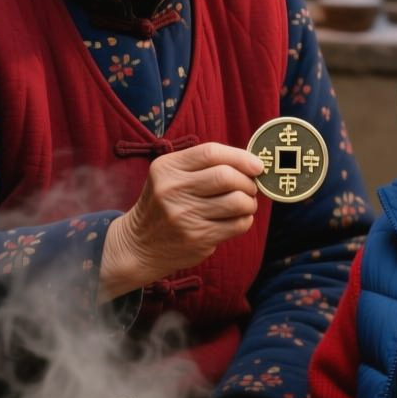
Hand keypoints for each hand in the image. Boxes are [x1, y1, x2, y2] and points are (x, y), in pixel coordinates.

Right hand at [99, 141, 262, 300]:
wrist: (139, 245)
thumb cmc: (164, 204)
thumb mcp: (170, 177)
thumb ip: (203, 166)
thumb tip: (251, 163)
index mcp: (167, 168)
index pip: (211, 153)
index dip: (240, 157)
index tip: (257, 165)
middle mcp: (172, 190)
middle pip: (226, 176)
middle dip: (248, 181)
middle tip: (251, 187)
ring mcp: (184, 216)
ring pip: (236, 201)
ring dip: (250, 202)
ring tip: (246, 204)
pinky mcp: (197, 238)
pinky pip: (237, 225)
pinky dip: (245, 220)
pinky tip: (238, 219)